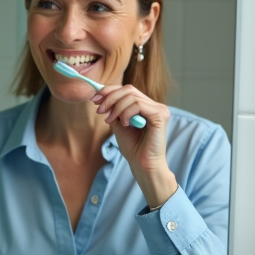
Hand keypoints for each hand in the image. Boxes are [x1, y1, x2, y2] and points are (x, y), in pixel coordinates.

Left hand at [91, 84, 177, 207]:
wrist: (142, 164)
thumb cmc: (132, 147)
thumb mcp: (118, 124)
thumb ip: (113, 110)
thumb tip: (101, 95)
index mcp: (145, 106)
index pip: (127, 90)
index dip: (109, 91)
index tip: (94, 99)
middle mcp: (154, 105)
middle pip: (129, 90)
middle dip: (109, 98)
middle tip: (99, 110)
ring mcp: (159, 109)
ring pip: (131, 97)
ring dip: (116, 108)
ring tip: (110, 121)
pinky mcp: (160, 115)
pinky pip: (138, 105)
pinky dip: (126, 113)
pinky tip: (125, 124)